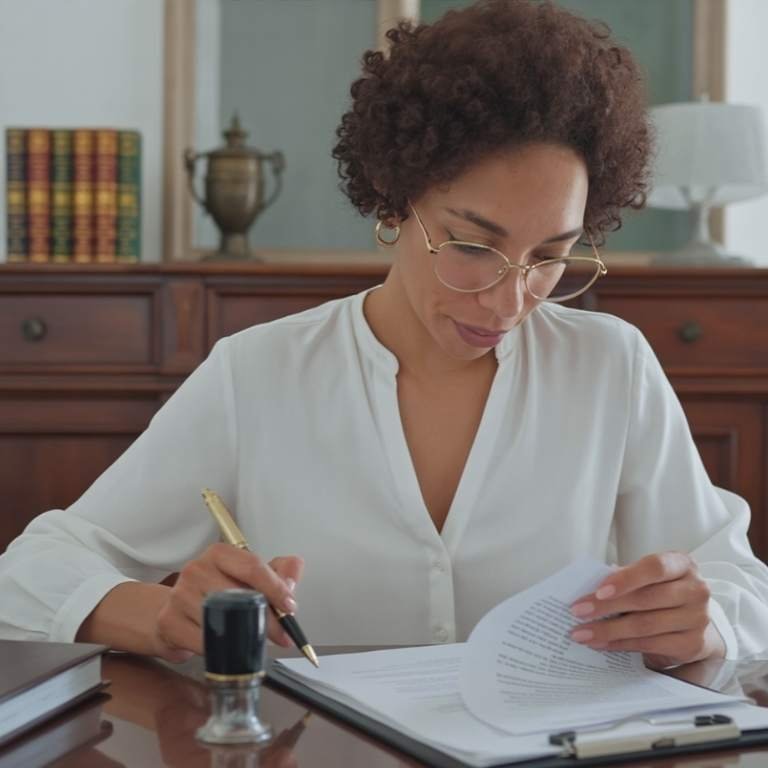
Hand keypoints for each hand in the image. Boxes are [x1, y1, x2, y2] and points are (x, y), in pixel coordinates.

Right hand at [153, 543, 303, 661]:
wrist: (175, 612)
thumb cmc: (216, 591)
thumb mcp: (249, 576)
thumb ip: (278, 570)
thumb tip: (294, 572)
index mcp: (219, 554)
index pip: (252, 567)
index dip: (275, 588)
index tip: (290, 606)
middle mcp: (196, 569)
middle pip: (241, 596)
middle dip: (268, 618)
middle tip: (282, 634)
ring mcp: (179, 595)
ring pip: (224, 620)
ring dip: (246, 636)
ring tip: (256, 640)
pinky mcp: (169, 622)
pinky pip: (206, 641)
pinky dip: (224, 648)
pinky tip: (230, 648)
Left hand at [569, 552, 725, 668]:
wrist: (693, 620)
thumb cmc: (661, 590)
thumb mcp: (648, 577)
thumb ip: (626, 577)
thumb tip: (588, 586)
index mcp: (682, 564)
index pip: (654, 567)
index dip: (626, 578)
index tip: (599, 590)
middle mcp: (695, 590)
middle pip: (646, 599)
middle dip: (606, 607)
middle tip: (578, 611)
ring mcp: (698, 619)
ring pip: (645, 625)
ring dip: (608, 630)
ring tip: (582, 632)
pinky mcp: (691, 645)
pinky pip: (649, 645)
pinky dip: (620, 644)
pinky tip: (601, 643)